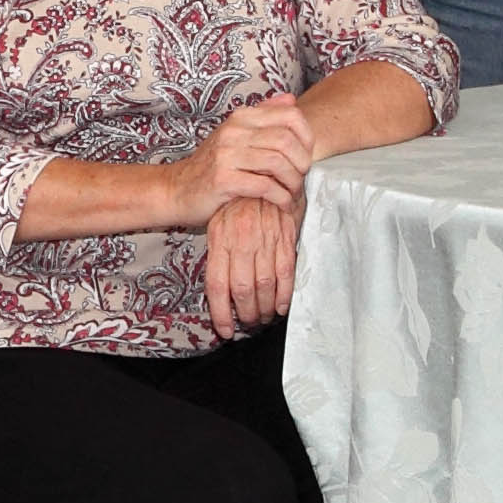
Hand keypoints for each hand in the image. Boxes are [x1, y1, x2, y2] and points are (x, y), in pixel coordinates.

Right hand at [165, 91, 314, 226]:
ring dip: (293, 182)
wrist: (177, 190)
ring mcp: (226, 154)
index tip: (306, 156)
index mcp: (241, 117)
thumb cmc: (212, 166)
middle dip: (302, 163)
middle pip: (287, 141)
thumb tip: (290, 99)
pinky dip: (281, 197)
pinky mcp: (223, 179)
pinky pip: (264, 186)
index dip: (307, 138)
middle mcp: (234, 131)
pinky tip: (283, 203)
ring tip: (292, 192)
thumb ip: (264, 116)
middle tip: (300, 178)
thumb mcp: (236, 135)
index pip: (291, 116)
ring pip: (278, 163)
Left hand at [200, 190, 300, 337]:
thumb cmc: (237, 205)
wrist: (264, 171)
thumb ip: (219, 256)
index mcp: (219, 238)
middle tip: (248, 324)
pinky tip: (281, 308)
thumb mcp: (218, 225)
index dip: (221, 312)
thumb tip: (221, 295)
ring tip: (262, 319)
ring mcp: (265, 238)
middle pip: (241, 289)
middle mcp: (241, 239)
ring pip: (263, 284)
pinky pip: (286, 271)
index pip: (217, 284)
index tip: (226, 330)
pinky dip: (284, 294)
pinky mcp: (286, 236)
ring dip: (263, 309)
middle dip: (245, 314)